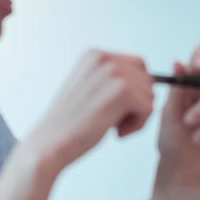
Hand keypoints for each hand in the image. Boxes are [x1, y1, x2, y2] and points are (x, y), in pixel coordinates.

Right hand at [0, 50, 154, 199]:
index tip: (116, 108)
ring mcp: (112, 74)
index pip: (137, 65)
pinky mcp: (121, 92)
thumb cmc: (70, 124)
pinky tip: (117, 133)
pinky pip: (148, 108)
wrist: (49, 144)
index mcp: (94, 55)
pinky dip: (138, 125)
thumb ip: (112, 79)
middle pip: (147, 78)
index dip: (135, 89)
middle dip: (138, 102)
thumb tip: (150, 80)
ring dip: (138, 115)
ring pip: (149, 94)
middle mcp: (103, 59)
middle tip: (117, 121)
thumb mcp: (89, 88)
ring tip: (114, 127)